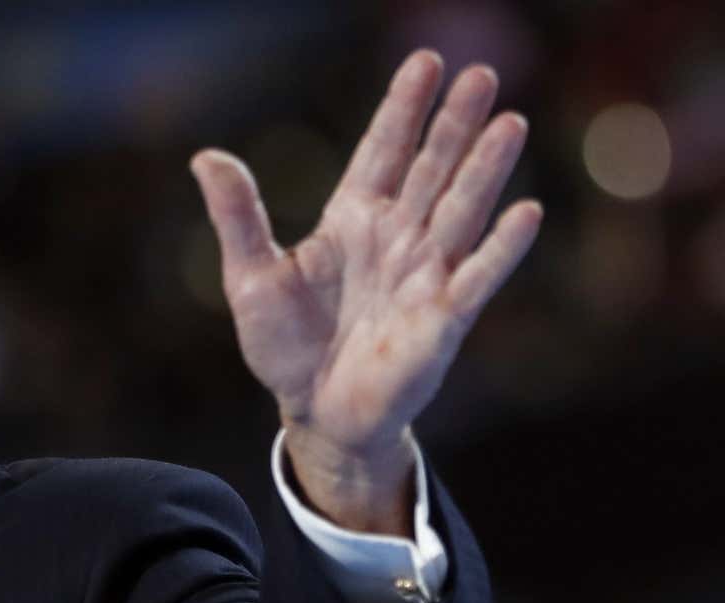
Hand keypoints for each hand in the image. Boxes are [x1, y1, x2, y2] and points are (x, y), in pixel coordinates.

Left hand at [190, 50, 540, 532]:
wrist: (314, 412)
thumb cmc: (285, 346)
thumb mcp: (250, 277)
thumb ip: (238, 216)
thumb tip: (205, 157)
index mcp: (353, 219)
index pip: (383, 151)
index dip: (404, 108)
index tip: (426, 62)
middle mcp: (397, 237)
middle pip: (431, 168)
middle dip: (454, 123)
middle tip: (481, 73)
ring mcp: (424, 273)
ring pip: (461, 210)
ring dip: (484, 169)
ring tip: (508, 123)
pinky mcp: (444, 317)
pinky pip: (478, 276)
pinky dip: (501, 247)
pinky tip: (525, 212)